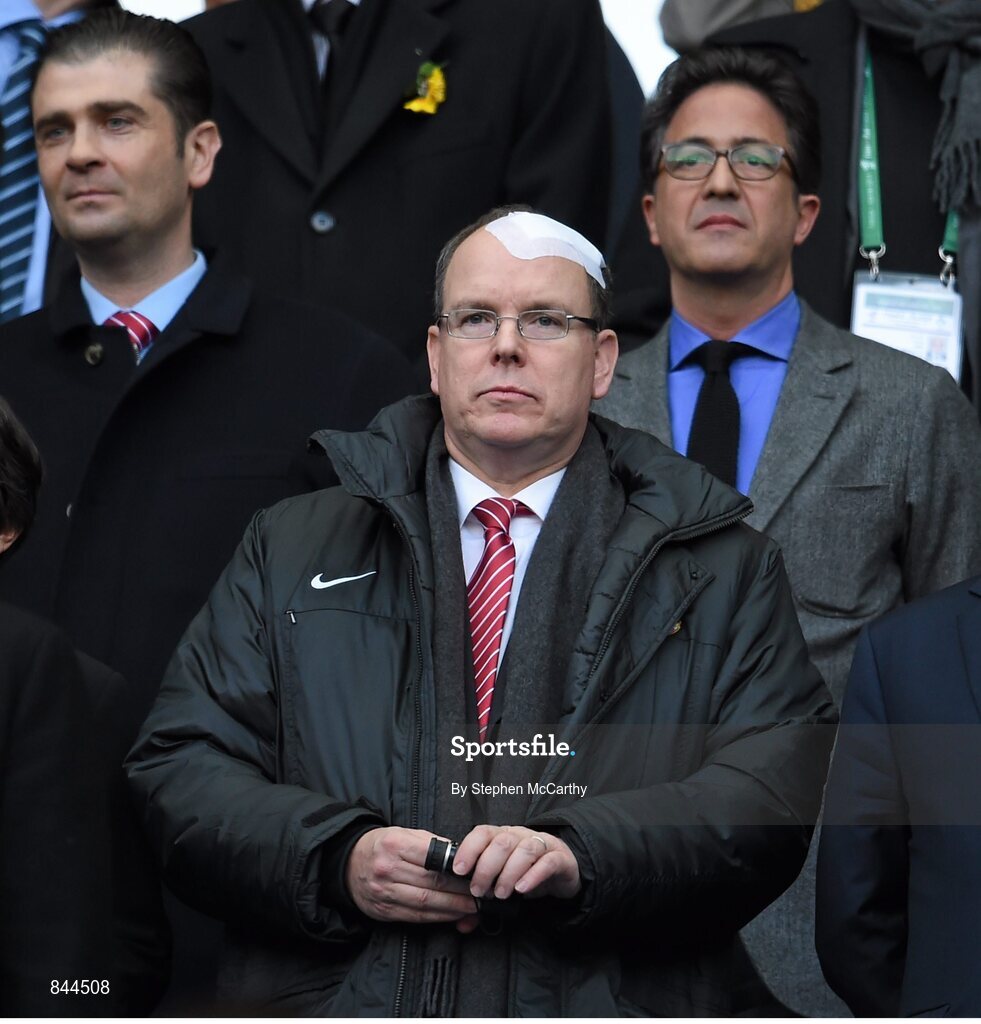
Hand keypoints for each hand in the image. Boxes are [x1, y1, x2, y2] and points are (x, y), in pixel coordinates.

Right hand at [345, 827, 478, 926]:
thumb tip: (459, 856)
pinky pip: (416, 916)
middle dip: (460, 892)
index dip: (457, 871)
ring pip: (426, 903)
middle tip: (481, 894)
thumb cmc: (381, 846)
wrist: (348, 863)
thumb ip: (430, 843)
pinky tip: (452, 915)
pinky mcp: (384, 911)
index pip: (433, 860)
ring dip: (453, 908)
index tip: (476, 874)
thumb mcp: (403, 833)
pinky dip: (437, 917)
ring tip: (472, 908)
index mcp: (395, 845)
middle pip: (432, 883)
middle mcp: (388, 869)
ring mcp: (385, 892)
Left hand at [452, 824, 580, 901]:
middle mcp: (521, 836)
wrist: (562, 870)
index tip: (459, 870)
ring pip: (525, 850)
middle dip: (486, 868)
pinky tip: (522, 889)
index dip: (469, 849)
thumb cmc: (526, 872)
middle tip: (480, 891)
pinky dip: (533, 876)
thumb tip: (463, 923)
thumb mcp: (502, 882)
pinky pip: (548, 862)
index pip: (483, 833)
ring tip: (500, 894)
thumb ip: (482, 900)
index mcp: (503, 836)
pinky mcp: (560, 858)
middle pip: (502, 842)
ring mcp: (542, 844)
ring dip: (509, 873)